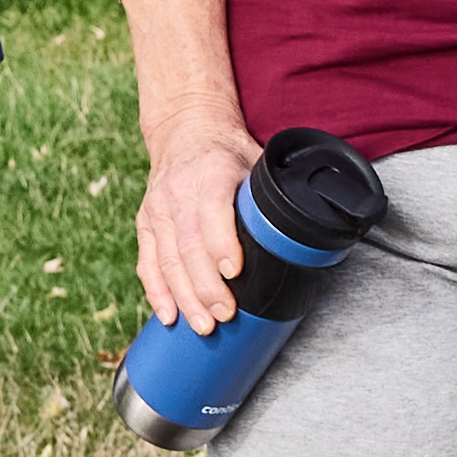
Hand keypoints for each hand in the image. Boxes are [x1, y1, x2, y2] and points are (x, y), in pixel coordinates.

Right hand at [133, 118, 261, 333]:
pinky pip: (148, 262)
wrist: (185, 130)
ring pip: (167, 260)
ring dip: (185, 297)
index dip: (222, 243)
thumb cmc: (229, 152)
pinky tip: (170, 315)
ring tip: (204, 326)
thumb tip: (310, 230)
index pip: (213, 211)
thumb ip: (272, 194)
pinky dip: (157, 292)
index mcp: (213, 173)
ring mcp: (158, 209)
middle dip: (206, 286)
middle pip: (188, 245)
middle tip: (225, 315)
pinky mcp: (145, 223)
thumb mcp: (255, 161)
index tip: (234, 272)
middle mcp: (179, 191)